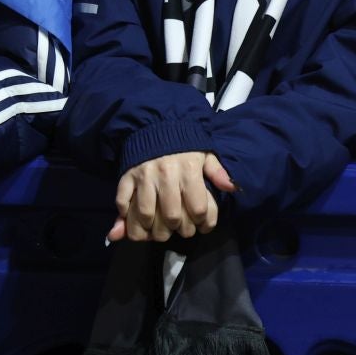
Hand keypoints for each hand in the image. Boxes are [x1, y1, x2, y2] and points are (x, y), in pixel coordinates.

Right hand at [109, 152, 235, 242]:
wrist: (155, 125)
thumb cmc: (184, 146)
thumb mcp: (205, 154)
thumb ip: (217, 172)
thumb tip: (232, 187)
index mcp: (189, 169)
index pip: (198, 207)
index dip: (202, 222)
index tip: (202, 225)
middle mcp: (166, 174)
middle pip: (172, 216)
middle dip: (177, 229)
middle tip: (180, 229)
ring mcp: (144, 176)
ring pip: (146, 214)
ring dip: (152, 229)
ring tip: (159, 230)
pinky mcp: (126, 176)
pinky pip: (123, 202)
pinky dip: (126, 216)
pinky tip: (137, 220)